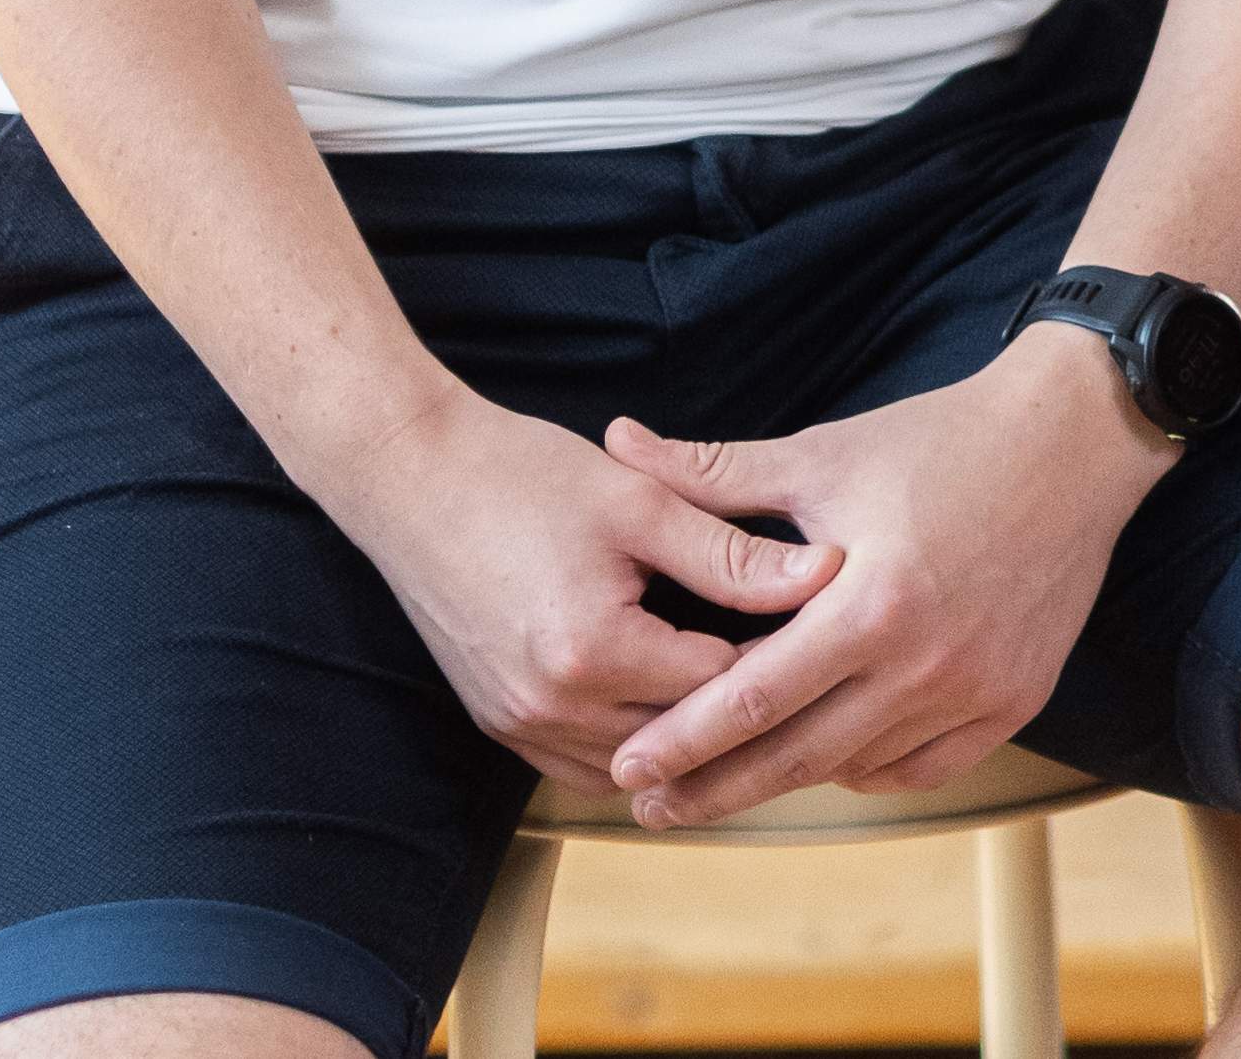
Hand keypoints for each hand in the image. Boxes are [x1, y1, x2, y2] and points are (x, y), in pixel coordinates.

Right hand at [314, 377, 833, 787]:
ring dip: (684, 738)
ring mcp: (516, 724)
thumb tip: (827, 572)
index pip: (718, 688)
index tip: (828, 631)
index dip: (780, 658)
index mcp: (592, 653)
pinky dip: (629, 743)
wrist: (412, 478)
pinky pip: (580, 764)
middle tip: (803, 672)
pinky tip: (666, 702)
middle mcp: (550, 708)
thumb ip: (732, 552)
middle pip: (677, 741)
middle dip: (739, 710)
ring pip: (629, 766)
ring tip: (745, 692)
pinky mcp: (497, 721)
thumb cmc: (524, 475)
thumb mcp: (640, 503)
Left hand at [598, 329, 1174, 824]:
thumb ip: (713, 472)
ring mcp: (976, 692)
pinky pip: (918, 767)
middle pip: (795, 757)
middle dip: (712, 788)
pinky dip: (865, 766)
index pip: (753, 698)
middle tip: (649, 804)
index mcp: (871, 603)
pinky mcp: (1014, 702)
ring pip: (854, 766)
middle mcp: (925, 665)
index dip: (682, 740)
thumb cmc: (941, 439)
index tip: (626, 766)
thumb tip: (618, 442)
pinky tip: (826, 754)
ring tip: (722, 780)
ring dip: (785, 778)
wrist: (1074, 438)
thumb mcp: (824, 452)